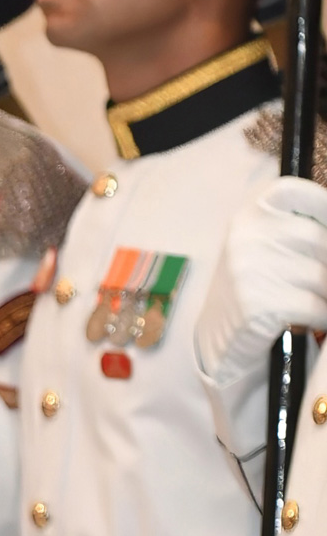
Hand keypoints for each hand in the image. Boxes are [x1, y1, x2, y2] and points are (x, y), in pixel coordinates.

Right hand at [196, 175, 326, 392]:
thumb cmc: (254, 290)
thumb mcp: (265, 249)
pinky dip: (322, 316)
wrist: (220, 343)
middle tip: (320, 281)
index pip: (293, 191)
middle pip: (320, 239)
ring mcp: (248, 271)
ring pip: (322, 275)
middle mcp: (244, 238)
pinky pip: (315, 305)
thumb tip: (326, 240)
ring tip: (318, 300)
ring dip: (326, 293)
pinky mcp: (256, 305)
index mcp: (247, 217)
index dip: (321, 203)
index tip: (325, 225)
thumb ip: (296, 231)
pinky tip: (315, 320)